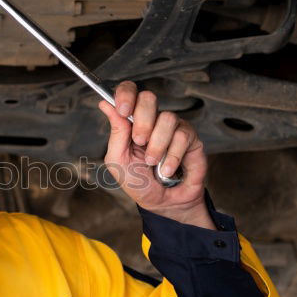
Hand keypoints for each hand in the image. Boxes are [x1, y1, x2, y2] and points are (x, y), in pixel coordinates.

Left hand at [97, 81, 213, 227]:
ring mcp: (172, 127)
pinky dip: (172, 157)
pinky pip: (182, 136)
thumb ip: (115, 131)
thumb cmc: (138, 182)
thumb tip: (105, 103)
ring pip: (167, 118)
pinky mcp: (191, 138)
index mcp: (131, 121)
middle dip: (142, 122)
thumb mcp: (118, 159)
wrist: (161, 203)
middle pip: (149, 98)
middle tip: (139, 142)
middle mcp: (152, 120)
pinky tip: (167, 169)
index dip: (126, 94)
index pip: (129, 92)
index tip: (123, 110)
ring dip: (157, 146)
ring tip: (153, 163)